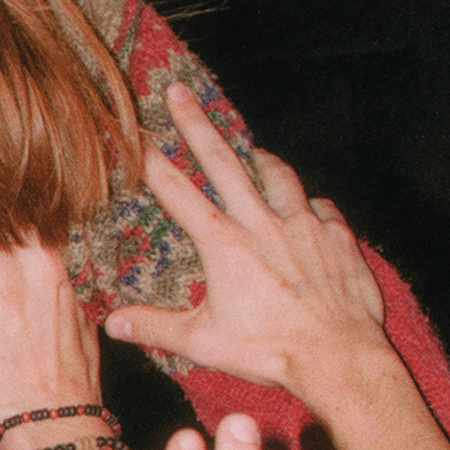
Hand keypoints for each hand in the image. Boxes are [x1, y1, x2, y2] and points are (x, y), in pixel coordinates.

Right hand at [101, 75, 389, 397]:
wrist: (337, 356)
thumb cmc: (269, 351)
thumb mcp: (202, 342)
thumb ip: (154, 327)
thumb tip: (111, 323)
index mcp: (224, 243)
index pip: (177, 192)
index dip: (150, 160)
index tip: (133, 133)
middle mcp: (261, 222)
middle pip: (222, 161)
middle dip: (196, 123)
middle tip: (179, 92)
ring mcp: (302, 224)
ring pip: (278, 174)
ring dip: (260, 159)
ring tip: (252, 151)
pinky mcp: (336, 235)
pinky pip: (320, 206)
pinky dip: (309, 204)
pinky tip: (305, 209)